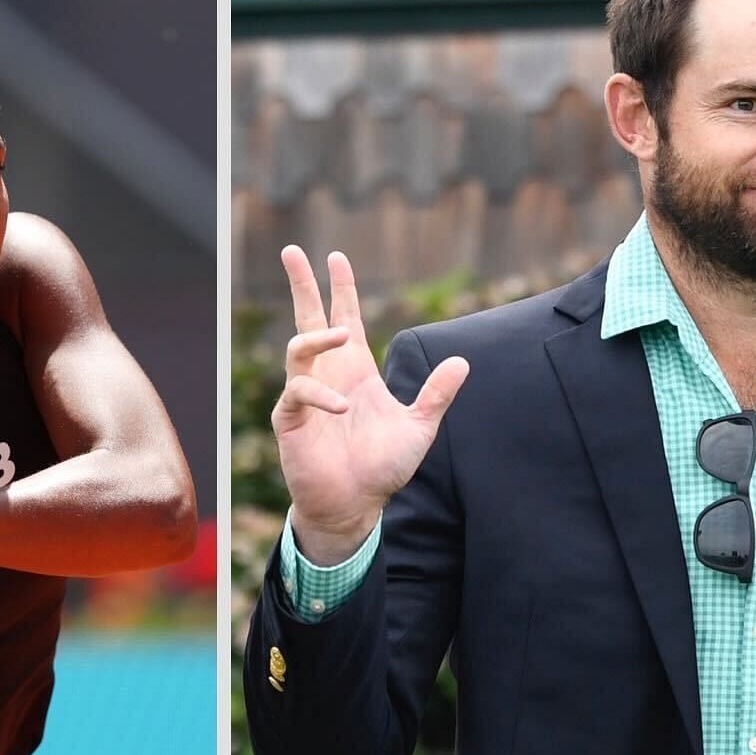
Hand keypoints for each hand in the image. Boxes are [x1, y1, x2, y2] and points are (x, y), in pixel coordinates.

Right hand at [271, 246, 468, 562]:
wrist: (356, 505)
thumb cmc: (382, 468)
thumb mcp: (420, 426)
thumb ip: (438, 394)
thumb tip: (464, 361)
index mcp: (355, 369)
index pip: (345, 317)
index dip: (341, 288)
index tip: (336, 257)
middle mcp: (328, 374)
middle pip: (309, 317)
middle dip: (301, 283)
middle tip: (292, 250)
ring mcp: (307, 394)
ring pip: (299, 347)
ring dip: (319, 336)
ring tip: (343, 336)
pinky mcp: (292, 419)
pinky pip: (299, 391)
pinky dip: (320, 394)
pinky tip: (343, 406)